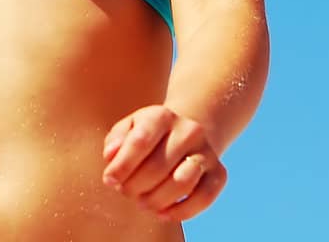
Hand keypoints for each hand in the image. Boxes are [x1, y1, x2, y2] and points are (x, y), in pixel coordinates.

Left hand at [101, 104, 226, 220]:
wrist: (187, 132)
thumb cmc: (148, 135)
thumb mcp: (129, 128)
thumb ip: (116, 140)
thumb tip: (111, 156)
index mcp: (162, 115)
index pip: (140, 141)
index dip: (122, 165)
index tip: (109, 180)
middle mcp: (189, 131)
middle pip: (159, 166)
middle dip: (136, 185)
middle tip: (125, 192)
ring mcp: (207, 152)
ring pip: (182, 183)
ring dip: (157, 199)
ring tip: (142, 203)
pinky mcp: (219, 173)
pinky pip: (204, 198)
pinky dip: (181, 212)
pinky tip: (162, 214)